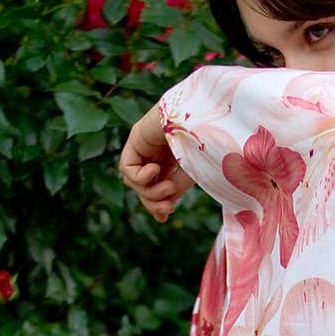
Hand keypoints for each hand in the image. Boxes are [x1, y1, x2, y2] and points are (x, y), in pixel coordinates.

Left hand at [118, 101, 194, 221]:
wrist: (206, 118)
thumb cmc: (206, 144)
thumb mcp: (191, 174)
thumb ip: (174, 191)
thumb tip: (160, 215)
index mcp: (172, 160)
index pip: (155, 187)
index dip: (156, 205)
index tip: (164, 217)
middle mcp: (157, 152)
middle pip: (143, 187)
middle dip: (153, 202)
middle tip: (169, 208)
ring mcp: (145, 145)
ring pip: (135, 182)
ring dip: (150, 192)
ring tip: (169, 188)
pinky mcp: (136, 138)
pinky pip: (127, 168)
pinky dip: (140, 177)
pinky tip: (155, 169)